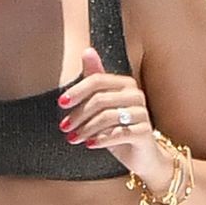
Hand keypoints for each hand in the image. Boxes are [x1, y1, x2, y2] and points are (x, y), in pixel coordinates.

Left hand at [58, 48, 163, 183]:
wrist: (142, 154)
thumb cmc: (119, 127)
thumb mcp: (104, 104)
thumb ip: (95, 78)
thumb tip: (87, 50)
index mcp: (126, 84)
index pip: (97, 80)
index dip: (77, 90)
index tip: (61, 103)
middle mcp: (136, 95)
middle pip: (100, 99)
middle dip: (78, 114)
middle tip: (64, 127)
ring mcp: (142, 114)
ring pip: (107, 117)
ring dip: (86, 129)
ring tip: (73, 139)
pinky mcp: (144, 132)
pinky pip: (118, 134)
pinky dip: (100, 139)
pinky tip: (89, 144)